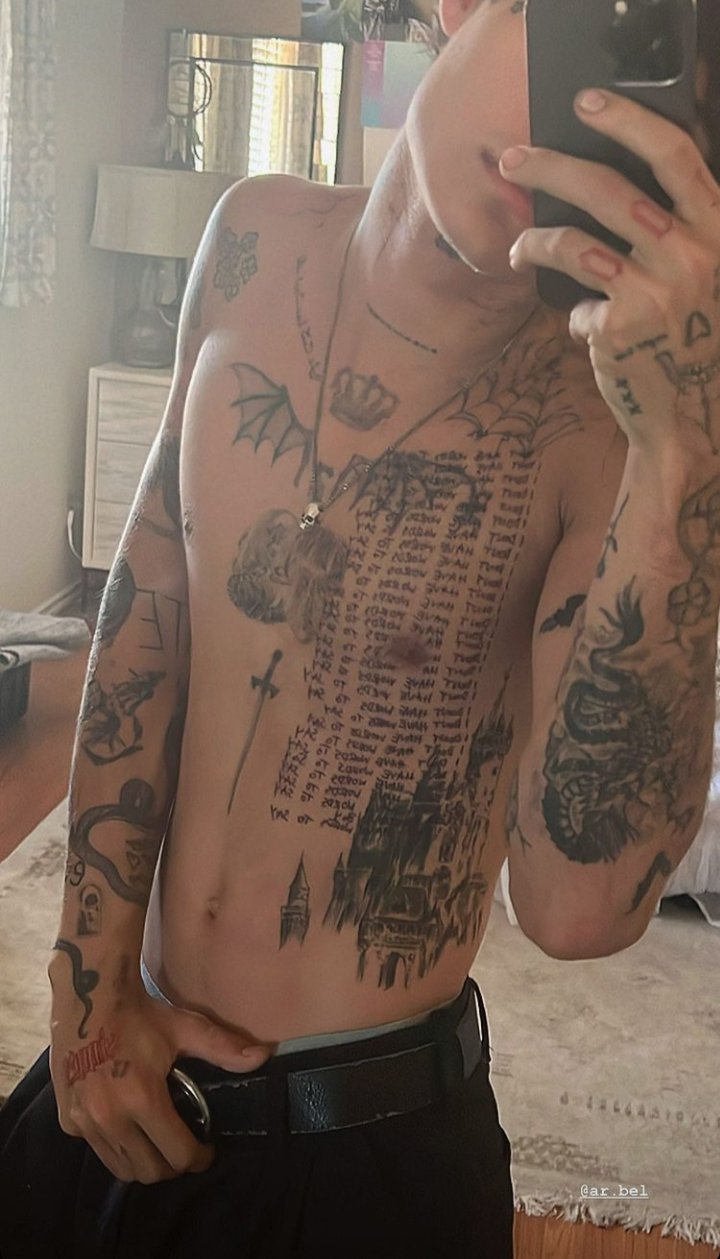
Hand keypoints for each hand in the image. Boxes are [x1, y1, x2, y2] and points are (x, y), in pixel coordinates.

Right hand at [50, 982, 274, 1183]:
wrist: (89, 995)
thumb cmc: (140, 1014)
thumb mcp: (185, 1029)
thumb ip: (224, 1047)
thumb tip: (264, 1055)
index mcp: (142, 1099)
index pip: (176, 1154)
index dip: (197, 1158)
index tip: (206, 1152)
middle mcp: (110, 1117)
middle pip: (149, 1171)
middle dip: (172, 1166)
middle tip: (183, 1149)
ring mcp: (85, 1121)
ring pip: (121, 1168)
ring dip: (144, 1163)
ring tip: (157, 1143)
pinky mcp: (67, 1120)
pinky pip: (98, 1149)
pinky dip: (115, 1146)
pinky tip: (127, 1125)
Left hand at [499, 88, 719, 459]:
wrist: (689, 415)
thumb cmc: (691, 337)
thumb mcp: (703, 274)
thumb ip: (672, 230)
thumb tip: (606, 186)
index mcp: (716, 230)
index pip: (677, 154)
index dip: (629, 120)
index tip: (585, 101)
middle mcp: (692, 253)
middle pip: (608, 187)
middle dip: (550, 167)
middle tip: (511, 159)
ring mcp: (657, 289)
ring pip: (574, 242)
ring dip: (534, 239)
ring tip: (518, 245)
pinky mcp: (623, 326)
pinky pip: (575, 302)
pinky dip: (571, 314)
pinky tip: (580, 326)